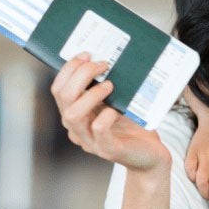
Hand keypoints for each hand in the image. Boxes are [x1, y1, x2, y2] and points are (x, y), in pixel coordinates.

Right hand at [51, 52, 168, 172]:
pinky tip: (116, 110)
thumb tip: (108, 56)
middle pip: (63, 97)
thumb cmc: (133, 126)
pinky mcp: (108, 149)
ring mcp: (90, 140)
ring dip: (91, 94)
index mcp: (76, 113)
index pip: (58, 89)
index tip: (87, 54)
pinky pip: (98, 130)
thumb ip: (107, 86)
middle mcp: (77, 127)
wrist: (150, 154)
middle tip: (103, 65)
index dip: (69, 69)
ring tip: (110, 85)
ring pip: (73, 114)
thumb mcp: (117, 102)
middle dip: (81, 75)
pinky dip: (105, 116)